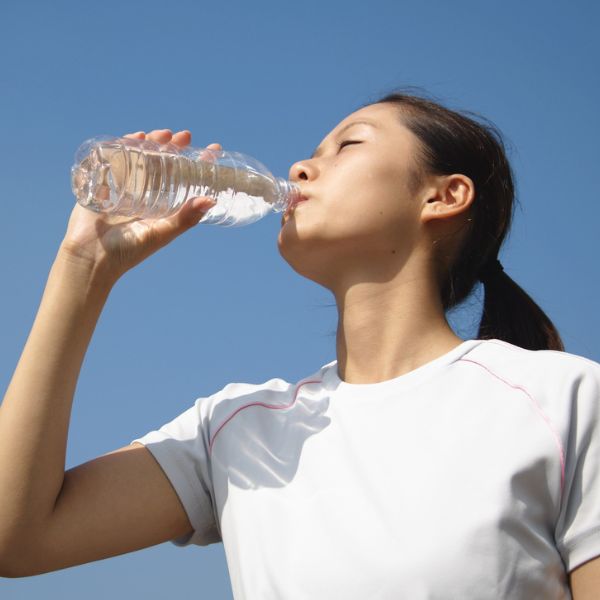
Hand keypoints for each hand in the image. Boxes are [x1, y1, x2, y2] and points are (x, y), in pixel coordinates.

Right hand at [60, 129, 221, 282]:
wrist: (90, 257)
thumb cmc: (128, 251)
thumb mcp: (161, 234)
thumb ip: (185, 219)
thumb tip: (212, 200)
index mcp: (163, 207)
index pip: (185, 180)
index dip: (198, 164)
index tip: (213, 150)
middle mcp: (146, 195)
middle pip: (164, 164)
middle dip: (174, 147)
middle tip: (185, 136)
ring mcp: (125, 187)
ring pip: (142, 158)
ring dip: (153, 143)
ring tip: (164, 134)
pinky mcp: (104, 183)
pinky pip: (116, 159)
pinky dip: (125, 145)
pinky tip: (136, 136)